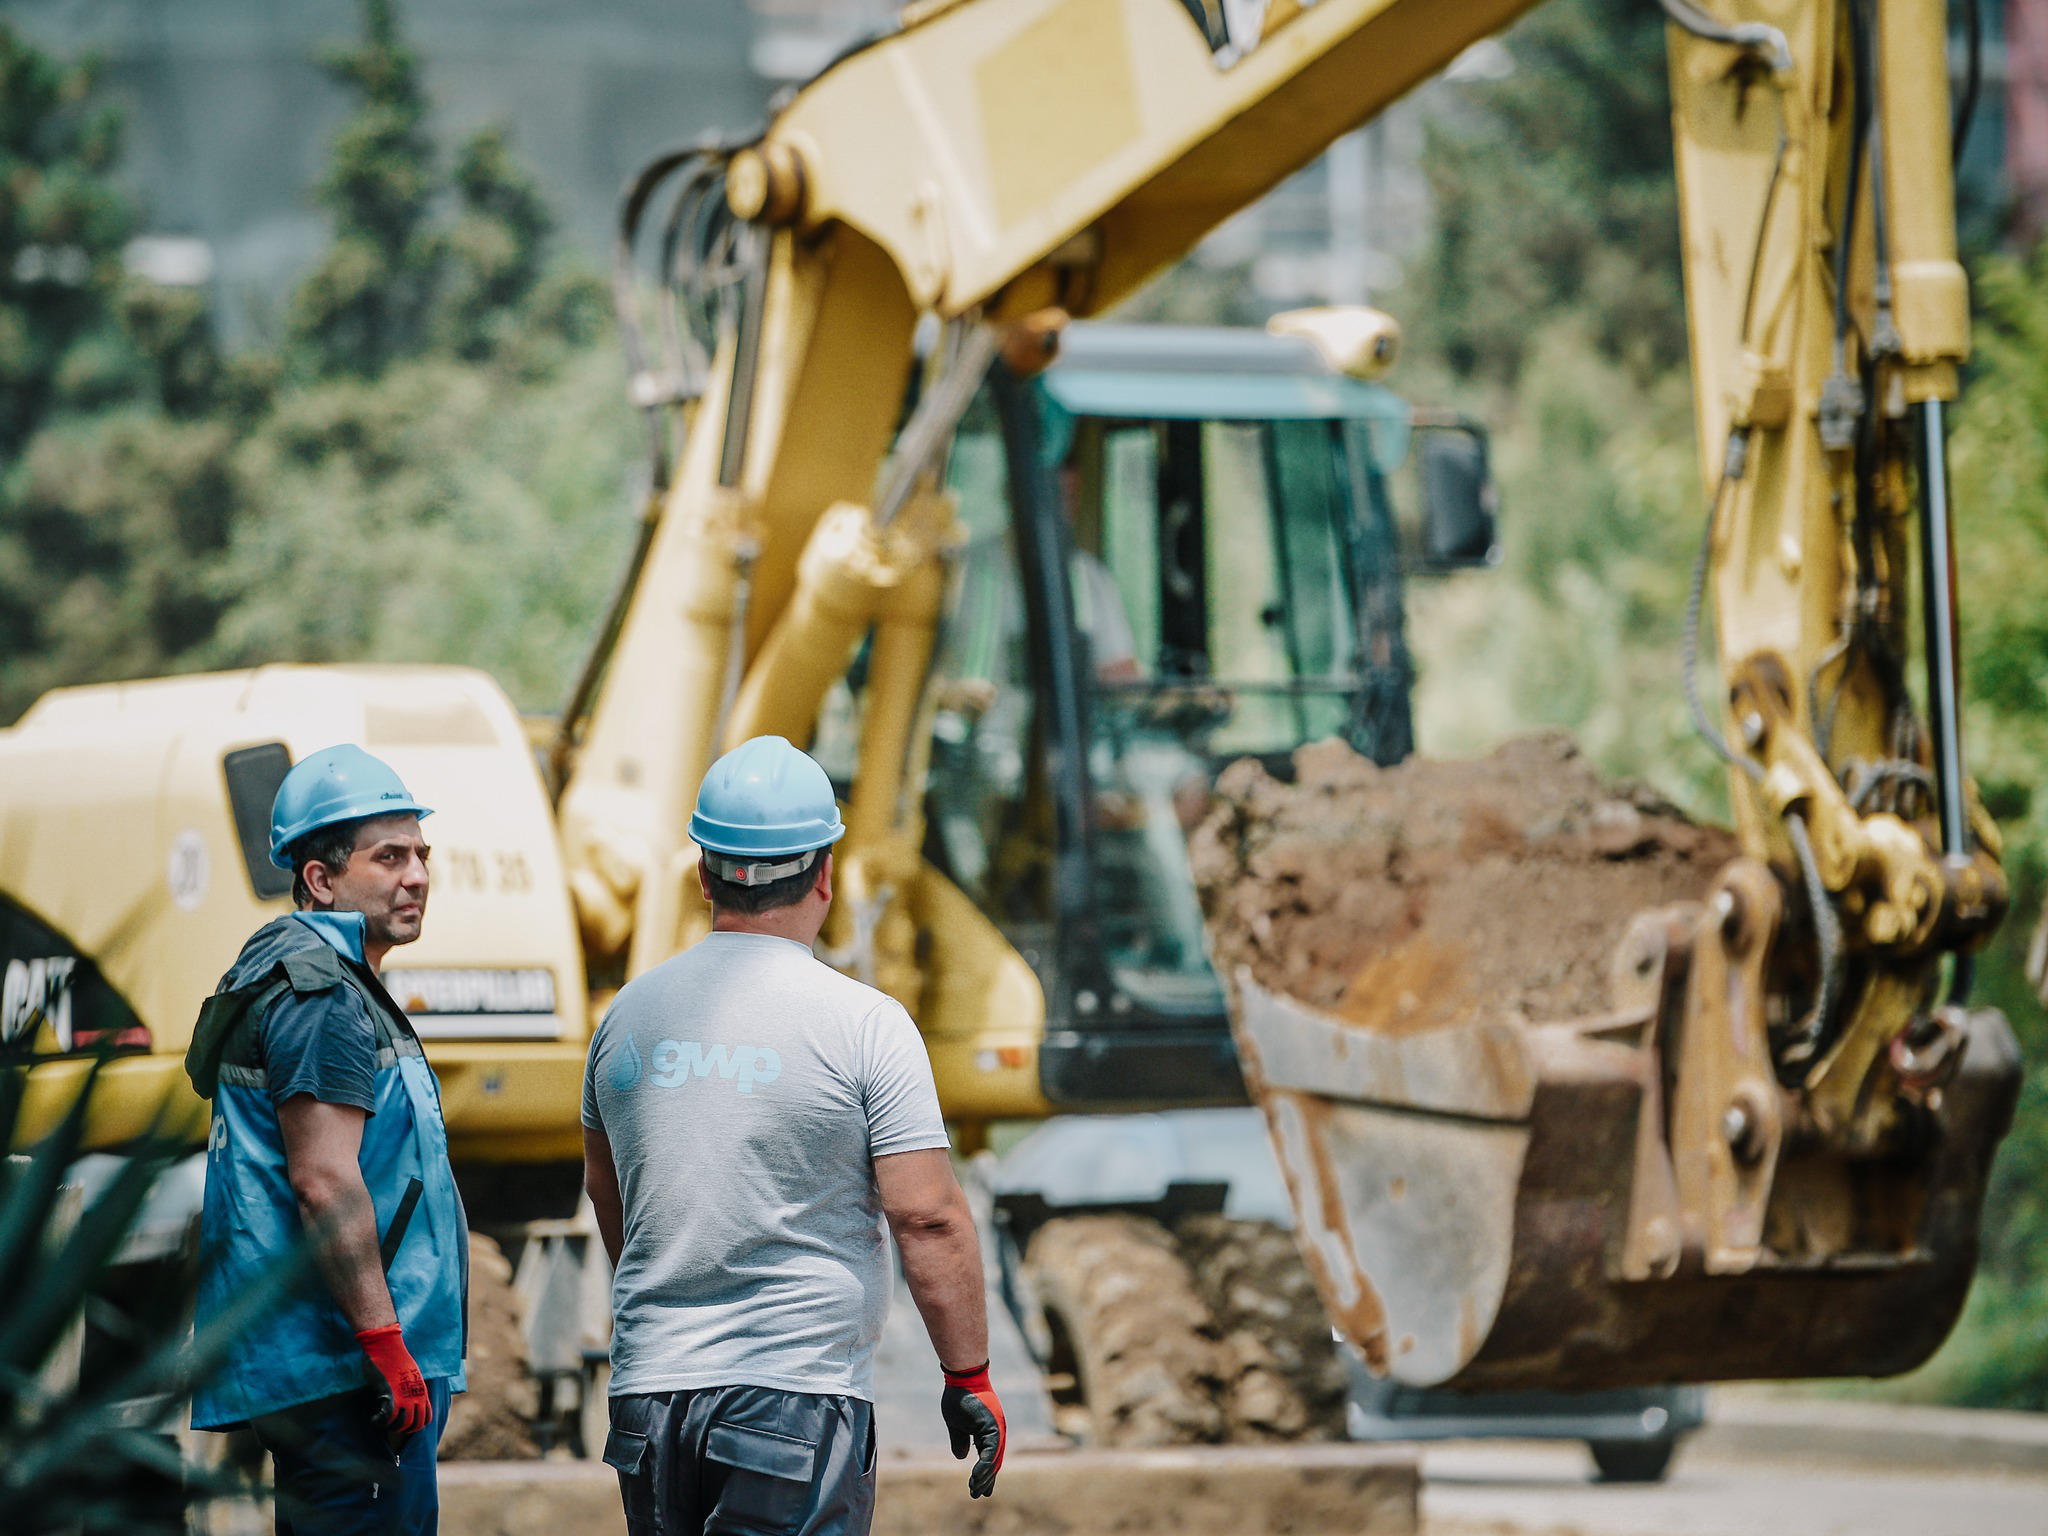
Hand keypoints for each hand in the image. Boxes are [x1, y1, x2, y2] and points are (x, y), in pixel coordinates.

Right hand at [356, 1324, 431, 1443]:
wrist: (386, 1345)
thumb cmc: (395, 1357)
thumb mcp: (409, 1374)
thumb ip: (410, 1387)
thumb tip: (405, 1397)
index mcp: (422, 1391)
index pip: (427, 1417)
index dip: (415, 1425)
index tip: (403, 1423)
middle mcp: (416, 1395)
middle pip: (416, 1425)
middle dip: (403, 1430)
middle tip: (391, 1425)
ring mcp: (404, 1396)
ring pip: (402, 1424)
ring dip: (390, 1427)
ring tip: (381, 1422)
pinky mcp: (390, 1394)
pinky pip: (387, 1417)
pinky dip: (379, 1422)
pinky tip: (374, 1419)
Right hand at [939, 1361, 1004, 1497]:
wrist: (962, 1376)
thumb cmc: (958, 1397)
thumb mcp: (956, 1424)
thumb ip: (959, 1441)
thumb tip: (961, 1458)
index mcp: (988, 1430)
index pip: (988, 1456)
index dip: (983, 1472)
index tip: (976, 1487)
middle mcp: (996, 1431)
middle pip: (993, 1460)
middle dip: (986, 1479)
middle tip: (978, 1495)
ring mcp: (996, 1429)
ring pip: (994, 1459)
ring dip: (985, 1477)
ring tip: (976, 1491)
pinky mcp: (993, 1427)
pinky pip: (991, 1451)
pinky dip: (985, 1466)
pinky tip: (977, 1477)